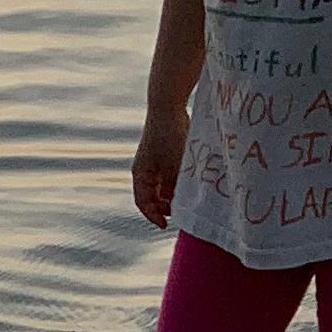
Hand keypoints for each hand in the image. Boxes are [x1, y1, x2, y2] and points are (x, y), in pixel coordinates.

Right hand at [131, 113, 185, 230]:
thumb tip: (177, 206)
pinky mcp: (164, 155)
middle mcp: (145, 170)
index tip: (165, 224)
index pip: (142, 202)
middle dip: (165, 207)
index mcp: (140, 174)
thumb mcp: (173, 167)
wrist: (167, 107)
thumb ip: (174, 188)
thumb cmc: (167, 137)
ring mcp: (154, 162)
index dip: (153, 216)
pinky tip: (190, 183)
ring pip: (163, 187)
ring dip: (173, 195)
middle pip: (153, 197)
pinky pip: (170, 176)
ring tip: (188, 197)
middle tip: (181, 212)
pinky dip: (178, 183)